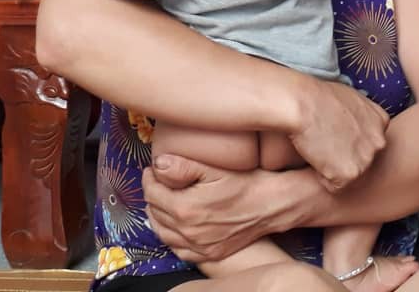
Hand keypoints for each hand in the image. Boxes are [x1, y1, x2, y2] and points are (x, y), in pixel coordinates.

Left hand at [142, 155, 292, 263]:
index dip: (149, 179)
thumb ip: (181, 166)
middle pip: (155, 212)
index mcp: (185, 208)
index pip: (152, 194)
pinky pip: (178, 250)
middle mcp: (189, 232)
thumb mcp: (212, 169)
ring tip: (160, 201)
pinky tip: (174, 225)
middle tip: (157, 181)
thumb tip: (157, 165)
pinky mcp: (208, 254)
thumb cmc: (244, 183)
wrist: (270, 205)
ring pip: (163, 233)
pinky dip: (171, 237)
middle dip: (153, 194)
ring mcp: (198, 246)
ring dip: (157, 216)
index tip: (152, 169)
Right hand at [286, 76, 387, 189]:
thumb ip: (359, 114)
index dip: (349, 142)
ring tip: (319, 150)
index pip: (369, 142)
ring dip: (334, 169)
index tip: (334, 134)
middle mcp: (379, 141)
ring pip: (351, 176)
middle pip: (363, 161)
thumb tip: (354, 122)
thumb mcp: (349, 97)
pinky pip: (336, 187)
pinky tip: (315, 160)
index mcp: (381, 121)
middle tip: (325, 143)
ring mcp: (367, 159)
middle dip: (345, 158)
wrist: (302, 104)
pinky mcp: (351, 174)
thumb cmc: (317, 96)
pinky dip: (323, 178)